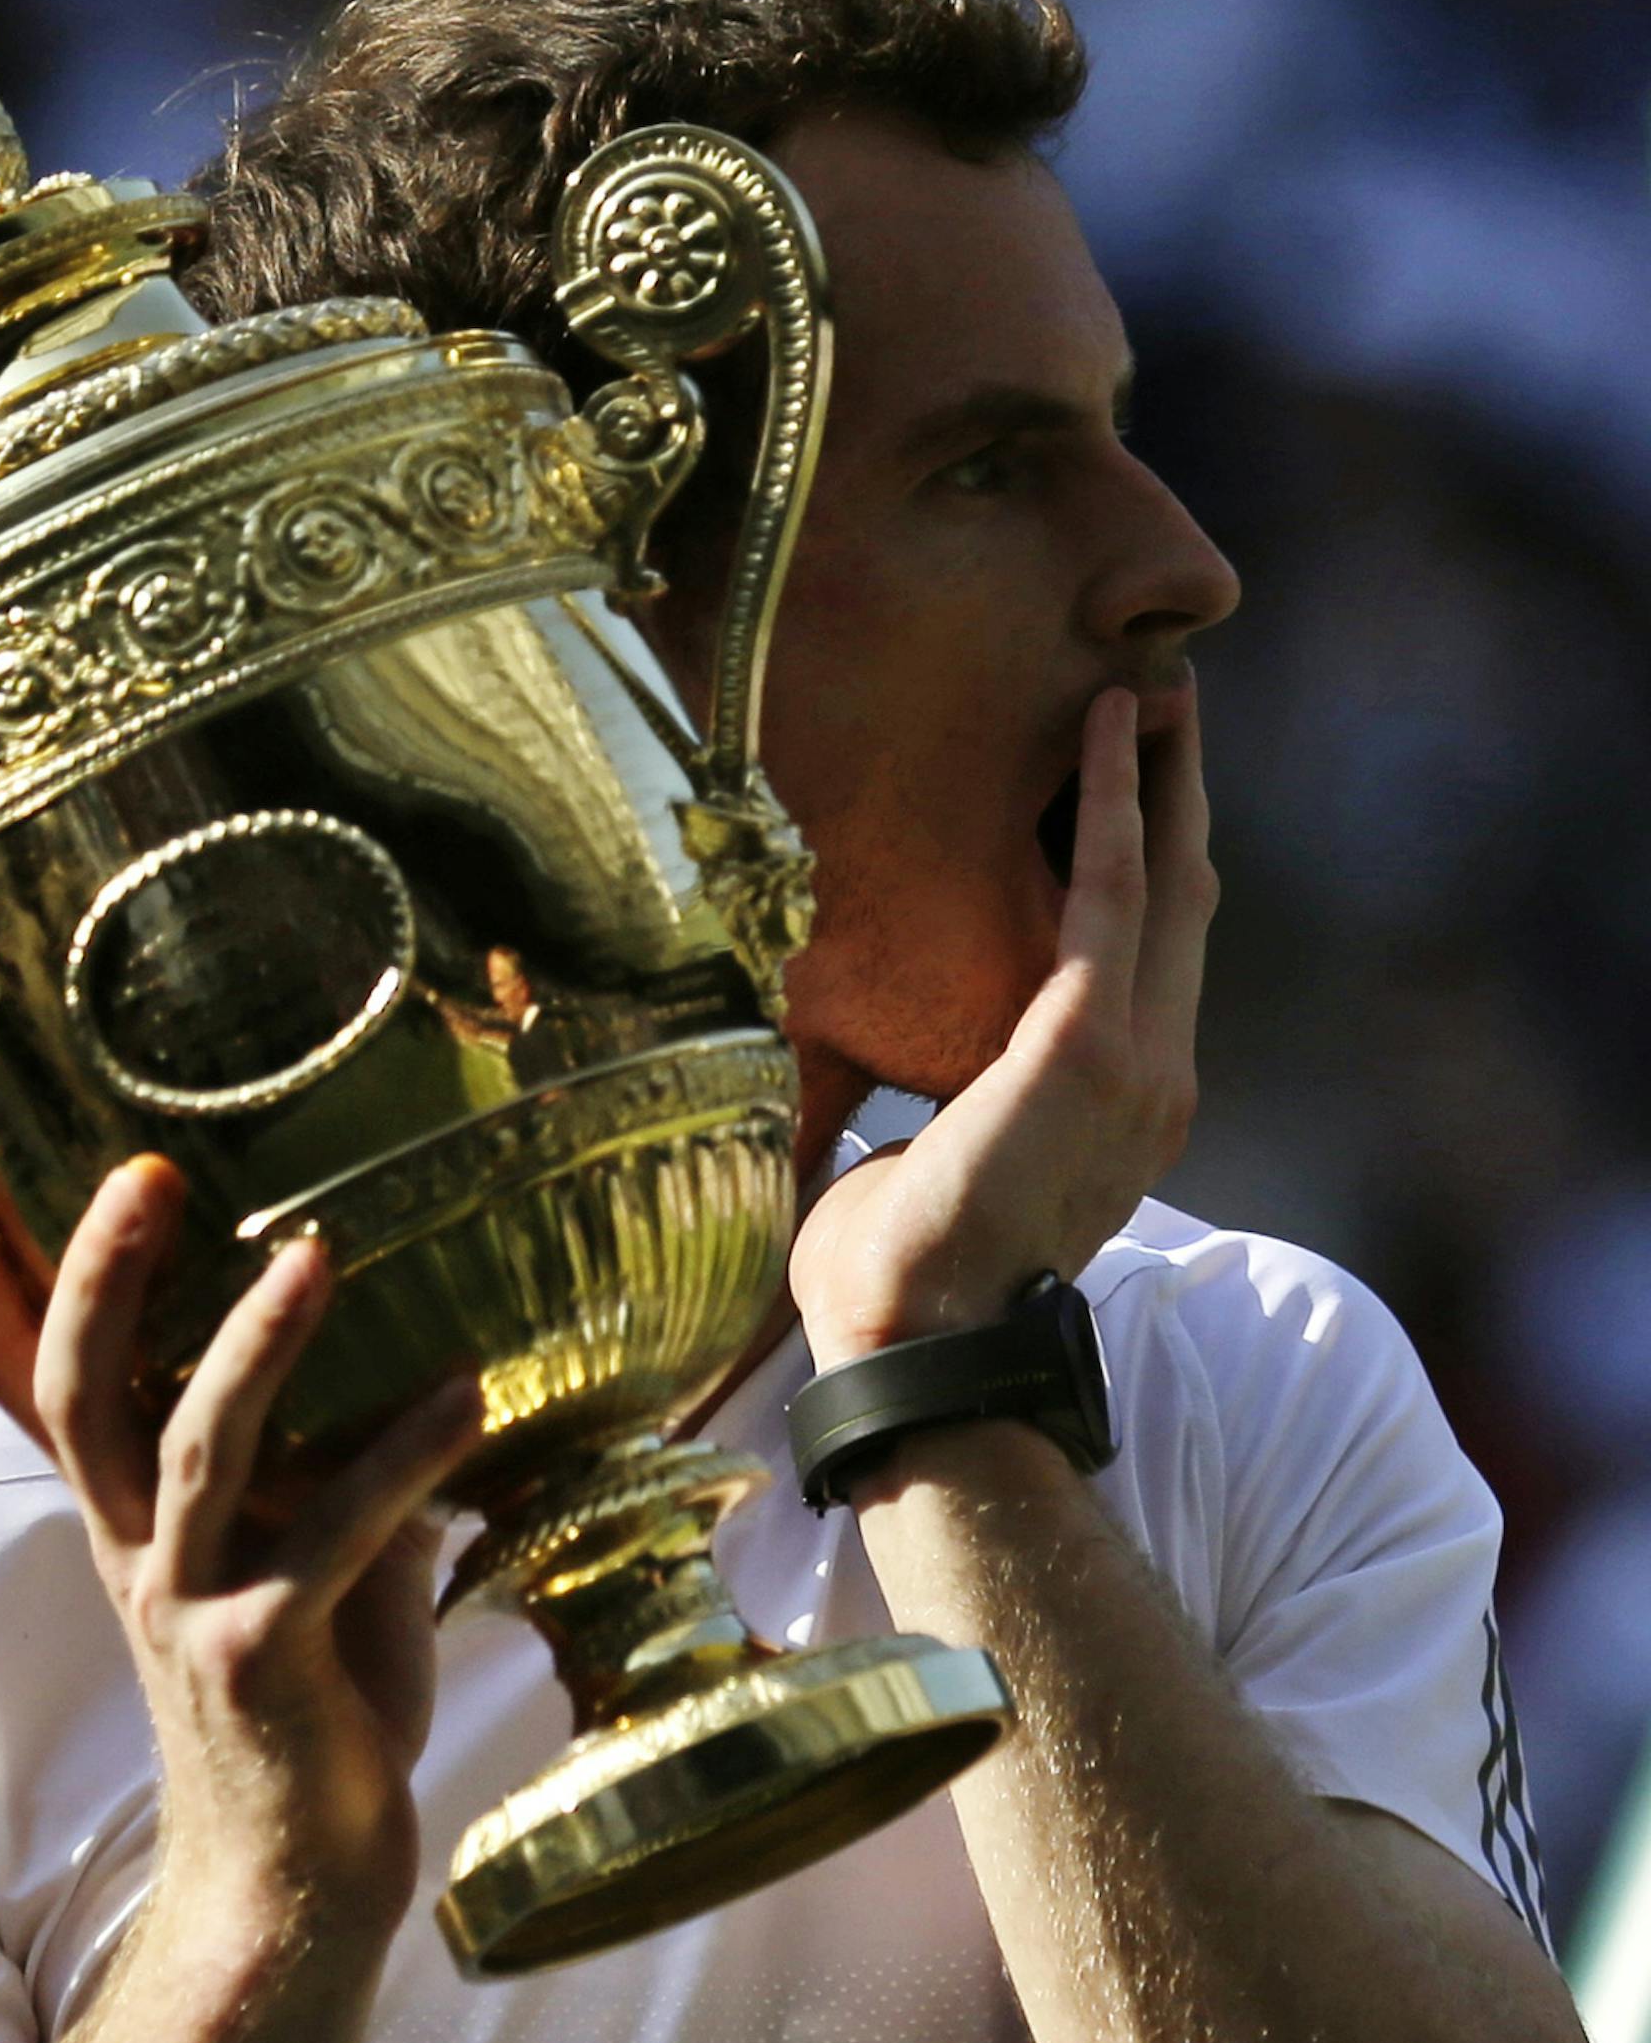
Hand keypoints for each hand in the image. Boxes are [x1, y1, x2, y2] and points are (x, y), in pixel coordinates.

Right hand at [0, 1108, 481, 1952]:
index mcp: (123, 1509)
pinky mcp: (265, 1659)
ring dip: (253, 1346)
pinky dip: (403, 1461)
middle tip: (142, 1172)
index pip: (13, 1361)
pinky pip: (332, 1540)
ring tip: (317, 1252)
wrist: (300, 1879)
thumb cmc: (311, 1705)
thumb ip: (330, 1454)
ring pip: (195, 1450)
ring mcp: (192, 1604)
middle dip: (94, 1273)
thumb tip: (418, 1346)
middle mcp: (134, 1547)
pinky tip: (469, 1394)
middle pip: (75, 1388)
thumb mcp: (308, 1550)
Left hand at [789, 681, 1216, 1363]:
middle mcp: (1150, 1084)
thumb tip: (859, 1132)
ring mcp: (1135, 1063)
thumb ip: (915, 1142)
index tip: (1134, 803)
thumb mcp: (915, 1188)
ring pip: (1167, 884)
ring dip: (1158, 781)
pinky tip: (1105, 722)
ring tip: (1148, 688)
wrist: (923, 1354)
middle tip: (1167, 709)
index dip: (1148, 879)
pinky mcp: (1090, 1042)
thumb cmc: (898, 1295)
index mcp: (1116, 1120)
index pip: (1144, 974)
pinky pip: (1115, 890)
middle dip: (1177, 805)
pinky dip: (1114, 800)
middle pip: (1182, 912)